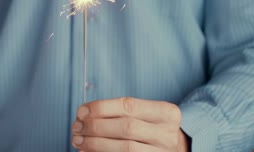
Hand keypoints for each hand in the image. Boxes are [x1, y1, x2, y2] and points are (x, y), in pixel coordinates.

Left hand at [71, 97, 189, 151]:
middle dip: (96, 127)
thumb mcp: (145, 114)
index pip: (128, 105)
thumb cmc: (151, 127)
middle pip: (126, 127)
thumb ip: (120, 111)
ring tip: (79, 141)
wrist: (176, 149)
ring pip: (126, 148)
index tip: (81, 111)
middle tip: (76, 127)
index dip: (101, 108)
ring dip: (96, 144)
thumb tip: (84, 114)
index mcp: (167, 113)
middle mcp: (168, 134)